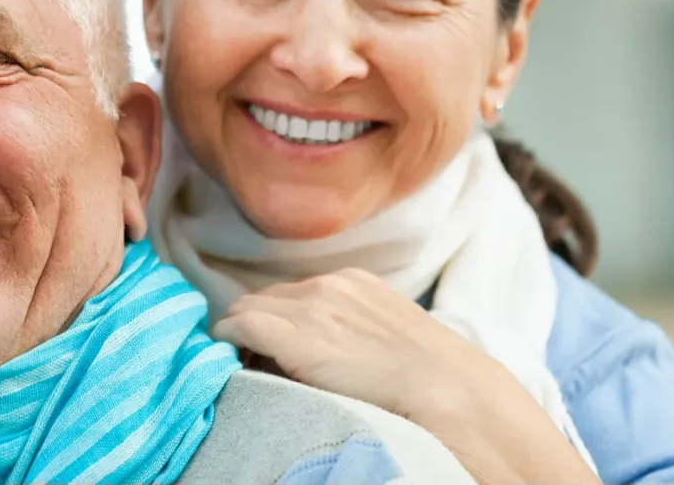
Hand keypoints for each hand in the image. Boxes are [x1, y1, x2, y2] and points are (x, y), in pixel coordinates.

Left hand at [211, 268, 599, 484]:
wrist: (447, 391)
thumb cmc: (433, 378)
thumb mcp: (394, 336)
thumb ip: (360, 330)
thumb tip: (338, 351)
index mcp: (354, 282)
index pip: (296, 293)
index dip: (280, 317)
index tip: (273, 342)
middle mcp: (328, 285)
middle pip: (268, 298)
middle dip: (257, 322)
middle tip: (252, 354)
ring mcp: (309, 308)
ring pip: (249, 309)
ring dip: (242, 332)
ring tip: (241, 360)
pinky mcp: (294, 335)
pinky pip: (239, 325)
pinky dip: (228, 337)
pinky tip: (226, 355)